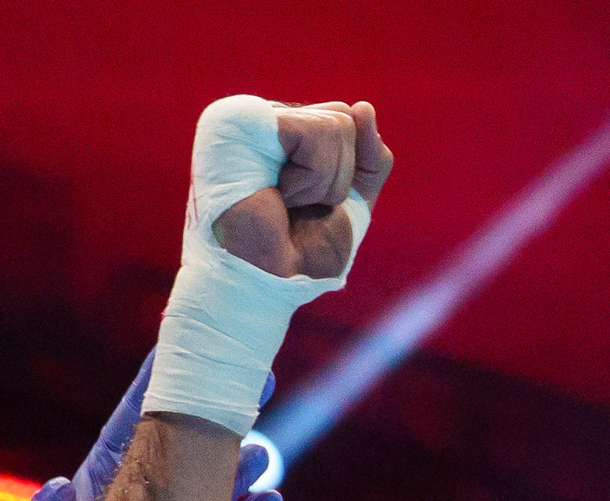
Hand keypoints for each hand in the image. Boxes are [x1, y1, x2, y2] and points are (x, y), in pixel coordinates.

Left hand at [22, 351, 281, 500]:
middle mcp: (139, 493)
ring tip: (263, 457)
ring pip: (211, 484)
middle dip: (220, 413)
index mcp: (104, 477)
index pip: (136, 420)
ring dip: (240, 468)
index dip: (161, 382)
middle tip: (260, 380)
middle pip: (187, 442)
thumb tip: (54, 488)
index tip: (189, 345)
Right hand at [213, 101, 392, 279]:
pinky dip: (310, 179)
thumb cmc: (299, 253)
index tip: (314, 204)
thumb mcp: (352, 202)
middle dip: (338, 177)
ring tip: (282, 202)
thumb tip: (364, 107)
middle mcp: (263, 118)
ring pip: (337, 124)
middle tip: (295, 206)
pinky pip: (314, 132)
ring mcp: (246, 115)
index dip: (349, 170)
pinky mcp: (240, 120)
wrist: (264, 285)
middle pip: (344, 119)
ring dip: (322, 183)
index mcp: (283, 132)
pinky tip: (276, 195)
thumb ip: (370, 158)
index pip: (346, 121)